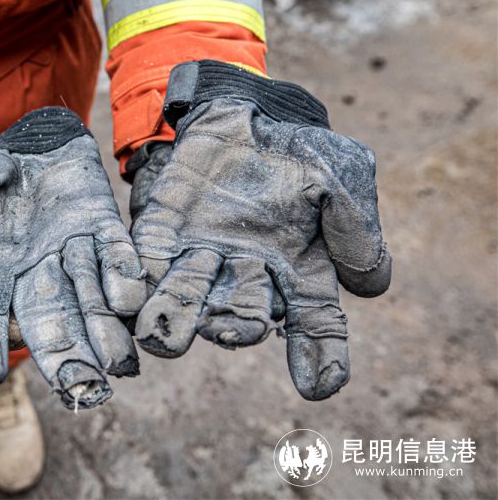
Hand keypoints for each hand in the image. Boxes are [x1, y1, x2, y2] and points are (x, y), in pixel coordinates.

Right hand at [0, 107, 146, 408]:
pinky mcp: (104, 230)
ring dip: (103, 331)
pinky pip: (116, 255)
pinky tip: (129, 304)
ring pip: (88, 299)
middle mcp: (36, 272)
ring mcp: (73, 253)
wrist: (42, 142)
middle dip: (64, 357)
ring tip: (119, 366)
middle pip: (48, 321)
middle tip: (81, 391)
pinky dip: (123, 277)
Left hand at [130, 61, 391, 399]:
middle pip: (242, 315)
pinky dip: (138, 279)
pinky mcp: (162, 235)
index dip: (320, 355)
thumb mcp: (342, 178)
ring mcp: (201, 258)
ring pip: (188, 297)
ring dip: (177, 317)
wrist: (248, 115)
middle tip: (232, 332)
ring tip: (163, 336)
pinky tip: (129, 296)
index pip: (314, 324)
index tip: (320, 386)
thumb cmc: (301, 152)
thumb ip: (355, 229)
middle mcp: (247, 277)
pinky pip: (147, 262)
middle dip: (236, 326)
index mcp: (297, 273)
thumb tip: (370, 287)